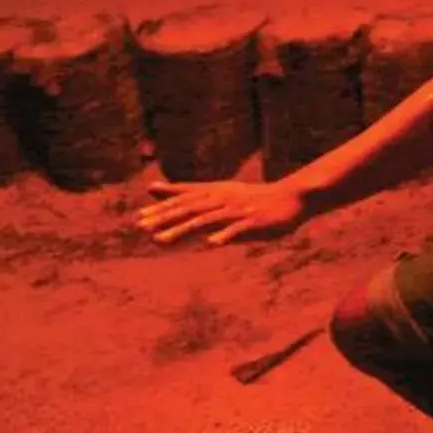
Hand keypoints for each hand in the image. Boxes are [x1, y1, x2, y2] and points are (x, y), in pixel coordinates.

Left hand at [138, 179, 310, 245]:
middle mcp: (224, 199)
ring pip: (206, 219)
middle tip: (143, 227)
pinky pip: (237, 229)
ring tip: (162, 240)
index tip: (140, 217)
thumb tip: (153, 189)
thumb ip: (188, 193)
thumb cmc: (251, 198)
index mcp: (216, 192)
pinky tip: (211, 243)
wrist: (292, 199)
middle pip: (190, 208)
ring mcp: (238, 210)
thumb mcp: (218, 193)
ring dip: (183, 229)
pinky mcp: (254, 221)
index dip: (162, 207)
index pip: (185, 199)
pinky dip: (224, 234)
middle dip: (166, 217)